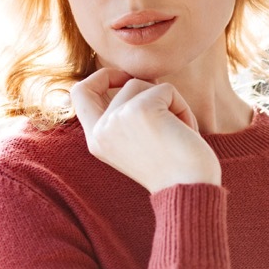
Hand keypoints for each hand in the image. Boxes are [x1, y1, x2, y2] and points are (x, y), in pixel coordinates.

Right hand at [71, 68, 220, 190]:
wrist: (189, 190)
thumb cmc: (174, 169)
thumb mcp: (137, 142)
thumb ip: (125, 116)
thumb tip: (134, 79)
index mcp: (97, 141)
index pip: (80, 93)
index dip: (101, 77)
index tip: (126, 79)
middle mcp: (101, 130)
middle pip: (124, 84)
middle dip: (150, 90)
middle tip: (166, 107)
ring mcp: (118, 118)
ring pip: (144, 84)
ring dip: (169, 102)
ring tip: (179, 130)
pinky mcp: (140, 109)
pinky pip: (166, 89)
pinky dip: (182, 106)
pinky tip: (186, 130)